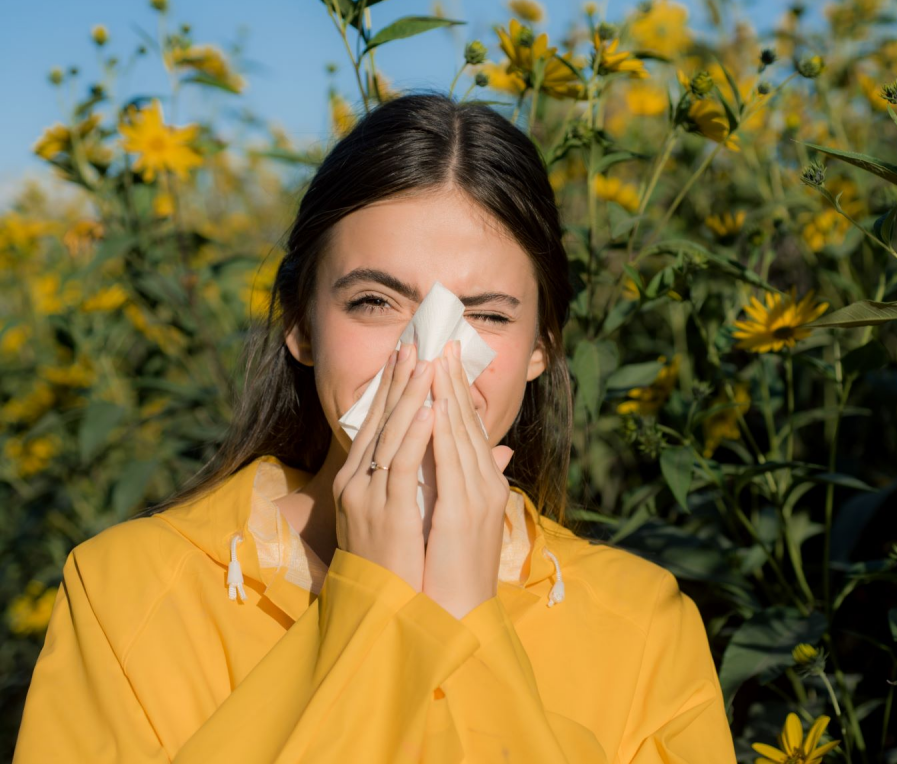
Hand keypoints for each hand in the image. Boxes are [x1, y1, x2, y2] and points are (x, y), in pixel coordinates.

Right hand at [332, 342, 435, 590]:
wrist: (380, 612)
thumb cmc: (397, 565)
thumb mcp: (409, 515)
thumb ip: (432, 479)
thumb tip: (482, 452)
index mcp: (358, 481)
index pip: (377, 425)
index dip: (393, 389)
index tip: (410, 356)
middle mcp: (355, 484)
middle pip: (379, 422)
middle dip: (398, 382)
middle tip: (415, 344)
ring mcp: (366, 498)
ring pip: (389, 438)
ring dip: (409, 398)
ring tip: (427, 364)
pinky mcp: (384, 515)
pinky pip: (400, 469)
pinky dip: (414, 438)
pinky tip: (429, 412)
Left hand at [423, 338, 515, 619]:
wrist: (461, 614)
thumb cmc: (454, 571)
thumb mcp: (460, 522)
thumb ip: (471, 484)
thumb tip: (488, 456)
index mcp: (483, 487)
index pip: (468, 430)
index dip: (456, 393)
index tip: (443, 360)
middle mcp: (485, 486)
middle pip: (467, 425)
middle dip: (453, 383)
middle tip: (441, 344)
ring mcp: (476, 498)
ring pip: (461, 436)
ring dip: (448, 396)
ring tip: (436, 362)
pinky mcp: (462, 512)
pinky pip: (452, 464)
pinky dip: (444, 432)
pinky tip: (435, 407)